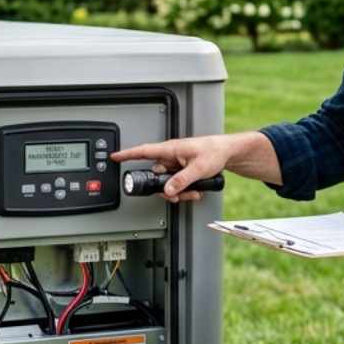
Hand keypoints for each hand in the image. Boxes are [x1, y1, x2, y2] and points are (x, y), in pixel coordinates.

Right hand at [111, 134, 237, 201]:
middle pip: (157, 175)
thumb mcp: (198, 168)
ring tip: (191, 193)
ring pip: (168, 182)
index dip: (128, 154)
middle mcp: (171, 156)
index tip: (115, 157)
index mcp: (171, 149)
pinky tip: (195, 190)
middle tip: (175, 194)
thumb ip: (182, 180)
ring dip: (178, 190)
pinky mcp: (183, 169)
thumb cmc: (214, 151)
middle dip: (165, 188)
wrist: (228, 152)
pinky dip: (184, 189)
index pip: (144, 151)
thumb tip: (168, 189)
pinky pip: (177, 182)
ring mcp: (177, 163)